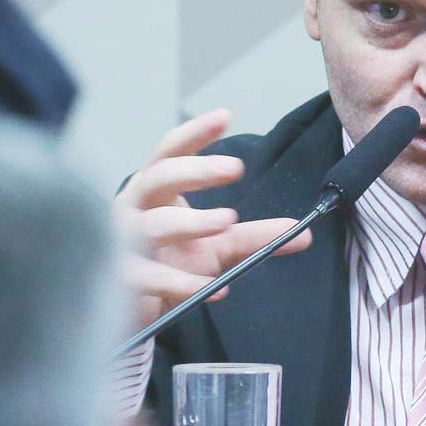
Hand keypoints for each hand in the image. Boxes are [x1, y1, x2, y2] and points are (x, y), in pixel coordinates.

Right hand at [113, 109, 311, 327]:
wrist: (134, 309)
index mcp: (154, 190)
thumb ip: (256, 236)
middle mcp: (133, 209)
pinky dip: (180, 282)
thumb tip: (304, 234)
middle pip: (158, 177)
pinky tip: (212, 288)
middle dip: (195, 170)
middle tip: (235, 167)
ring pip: (153, 225)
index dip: (194, 133)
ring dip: (191, 221)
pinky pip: (148, 278)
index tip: (225, 116)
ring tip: (228, 220)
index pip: (169, 152)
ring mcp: (122, 244)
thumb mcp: (218, 246)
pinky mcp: (121, 282)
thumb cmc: (170, 263)